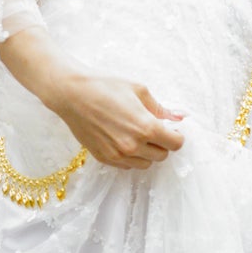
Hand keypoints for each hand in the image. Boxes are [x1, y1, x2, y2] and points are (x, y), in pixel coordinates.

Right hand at [0, 24, 182, 169]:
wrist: (71, 94)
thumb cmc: (105, 86)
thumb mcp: (138, 90)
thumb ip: (161, 108)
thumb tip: (180, 116)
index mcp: (145, 127)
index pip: (175, 144)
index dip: (176, 135)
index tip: (170, 129)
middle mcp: (133, 145)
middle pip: (162, 156)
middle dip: (162, 143)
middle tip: (153, 129)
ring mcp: (117, 155)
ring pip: (145, 164)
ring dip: (147, 152)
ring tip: (137, 135)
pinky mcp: (104, 158)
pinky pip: (127, 166)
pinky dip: (131, 156)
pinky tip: (123, 139)